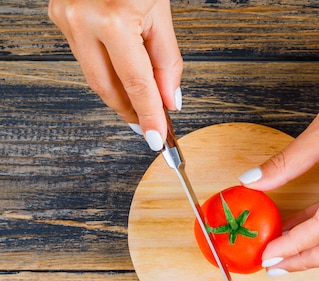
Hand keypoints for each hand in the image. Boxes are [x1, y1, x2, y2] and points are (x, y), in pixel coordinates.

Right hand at [48, 0, 182, 149]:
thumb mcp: (161, 12)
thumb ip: (167, 61)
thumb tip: (169, 100)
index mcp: (112, 19)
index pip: (135, 83)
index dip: (148, 115)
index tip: (156, 138)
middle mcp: (81, 20)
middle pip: (107, 88)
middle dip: (132, 111)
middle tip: (151, 128)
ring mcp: (64, 18)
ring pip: (95, 75)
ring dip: (121, 93)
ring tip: (143, 104)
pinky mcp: (58, 16)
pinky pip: (86, 57)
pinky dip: (108, 71)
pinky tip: (123, 78)